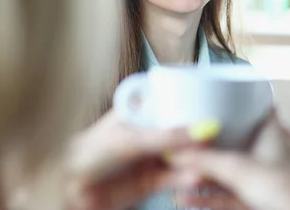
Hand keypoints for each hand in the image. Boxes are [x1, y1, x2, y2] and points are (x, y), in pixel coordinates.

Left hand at [64, 110, 209, 209]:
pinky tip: (196, 176)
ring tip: (213, 156)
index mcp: (142, 110)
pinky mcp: (152, 181)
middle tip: (221, 131)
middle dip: (201, 131)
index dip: (194, 98)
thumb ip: (166, 137)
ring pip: (183, 154)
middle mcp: (150, 131)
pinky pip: (176, 177)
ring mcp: (152, 156)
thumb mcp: (130, 140)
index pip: (173, 98)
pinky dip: (187, 177)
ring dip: (198, 156)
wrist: (68, 191)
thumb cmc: (87, 155)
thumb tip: (202, 129)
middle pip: (183, 128)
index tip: (217, 97)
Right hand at [170, 112, 289, 209]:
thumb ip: (207, 162)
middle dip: (209, 144)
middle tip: (184, 143)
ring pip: (229, 170)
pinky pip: (228, 193)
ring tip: (179, 173)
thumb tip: (179, 154)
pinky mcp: (259, 198)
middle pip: (235, 140)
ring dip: (205, 173)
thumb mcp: (240, 169)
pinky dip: (209, 195)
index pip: (256, 106)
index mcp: (273, 131)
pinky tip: (189, 198)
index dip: (237, 100)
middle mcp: (270, 150)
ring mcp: (264, 175)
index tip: (212, 99)